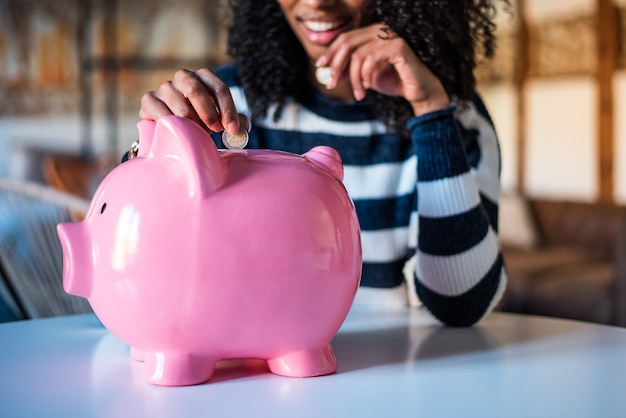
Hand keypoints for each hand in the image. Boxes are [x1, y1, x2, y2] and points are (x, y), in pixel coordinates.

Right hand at [139, 68, 241, 134]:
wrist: (171, 128)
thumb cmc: (201, 121)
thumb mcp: (220, 119)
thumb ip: (235, 122)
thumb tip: (243, 128)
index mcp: (204, 77)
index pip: (219, 88)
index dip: (228, 110)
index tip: (232, 130)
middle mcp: (183, 77)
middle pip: (195, 89)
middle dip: (209, 113)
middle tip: (216, 131)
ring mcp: (165, 87)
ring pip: (179, 105)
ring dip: (192, 124)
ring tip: (197, 135)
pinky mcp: (149, 100)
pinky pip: (161, 113)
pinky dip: (173, 126)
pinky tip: (179, 134)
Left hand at [315, 24, 449, 116]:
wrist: (417, 91)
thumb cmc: (393, 81)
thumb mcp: (365, 77)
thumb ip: (349, 72)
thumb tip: (328, 73)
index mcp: (372, 34)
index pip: (345, 38)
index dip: (331, 52)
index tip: (320, 66)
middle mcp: (380, 30)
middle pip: (347, 43)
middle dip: (337, 65)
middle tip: (332, 84)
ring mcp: (390, 36)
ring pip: (358, 55)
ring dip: (354, 79)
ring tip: (358, 95)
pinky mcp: (398, 46)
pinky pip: (371, 59)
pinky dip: (366, 75)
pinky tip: (369, 87)